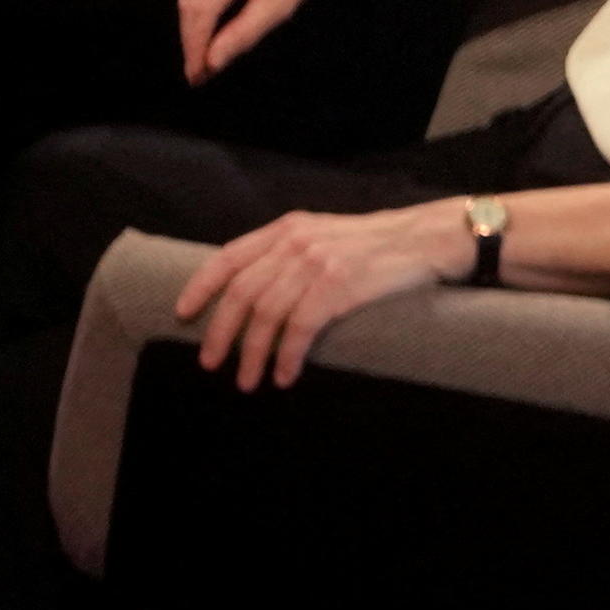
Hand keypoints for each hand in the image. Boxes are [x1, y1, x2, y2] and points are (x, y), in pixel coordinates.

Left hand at [176, 202, 470, 389]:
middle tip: (211, 363)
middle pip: (242, 291)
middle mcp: (296, 241)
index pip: (229, 256)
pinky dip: (287, 356)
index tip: (183, 313)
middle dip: (220, 331)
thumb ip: (290, 255)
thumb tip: (255, 295)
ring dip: (252, 353)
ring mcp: (317, 262)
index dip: (201, 285)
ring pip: (266, 314)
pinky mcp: (339, 285)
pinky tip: (285, 376)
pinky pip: (300, 328)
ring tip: (247, 381)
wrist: (425, 239)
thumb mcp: (324, 237)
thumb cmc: (376, 246)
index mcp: (287, 228)